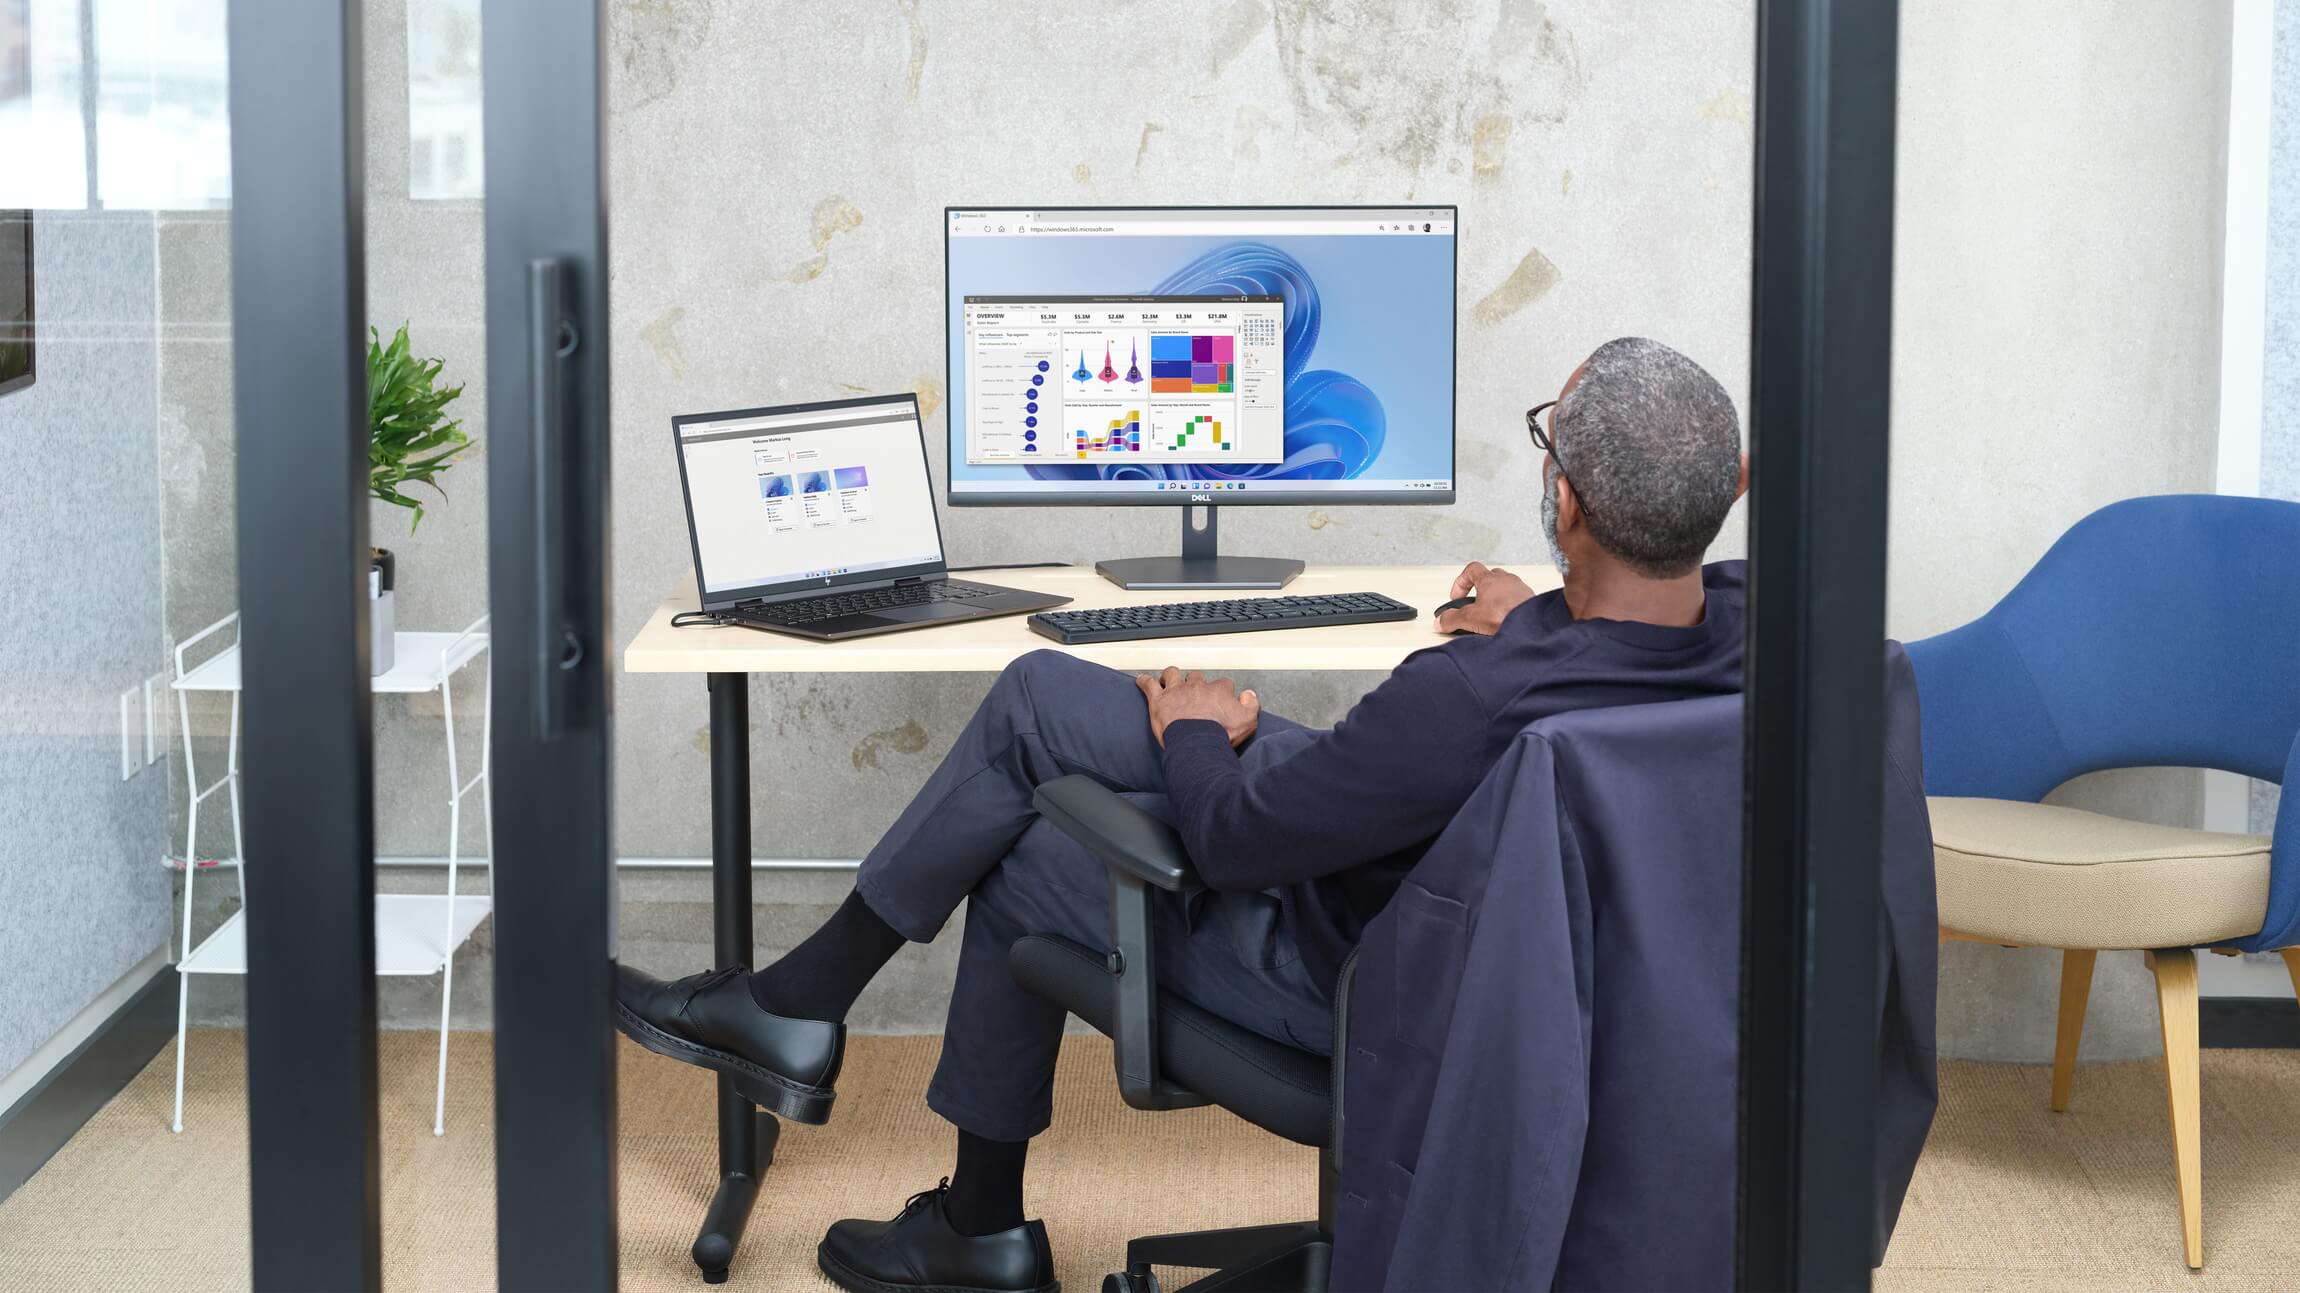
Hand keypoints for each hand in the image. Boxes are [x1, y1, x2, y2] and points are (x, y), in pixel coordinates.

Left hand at [1136, 667, 1260, 747]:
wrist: (1197, 743)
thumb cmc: (1219, 735)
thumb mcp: (1247, 721)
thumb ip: (1251, 705)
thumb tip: (1249, 695)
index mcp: (1218, 691)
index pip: (1223, 684)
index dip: (1222, 691)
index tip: (1221, 698)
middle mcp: (1197, 687)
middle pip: (1196, 677)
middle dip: (1195, 682)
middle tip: (1194, 691)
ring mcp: (1176, 692)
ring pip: (1172, 675)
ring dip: (1171, 676)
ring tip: (1168, 679)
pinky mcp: (1159, 700)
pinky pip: (1149, 685)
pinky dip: (1144, 681)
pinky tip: (1142, 680)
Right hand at [1436, 562, 1535, 636]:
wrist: (1533, 626)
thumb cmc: (1506, 615)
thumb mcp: (1471, 619)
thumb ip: (1452, 619)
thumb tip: (1441, 621)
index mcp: (1489, 579)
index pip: (1471, 569)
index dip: (1461, 582)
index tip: (1457, 597)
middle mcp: (1506, 579)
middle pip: (1489, 577)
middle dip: (1479, 591)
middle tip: (1474, 606)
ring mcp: (1520, 589)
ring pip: (1504, 588)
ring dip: (1495, 599)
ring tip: (1489, 615)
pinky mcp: (1530, 600)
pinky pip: (1516, 598)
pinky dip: (1508, 607)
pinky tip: (1504, 621)